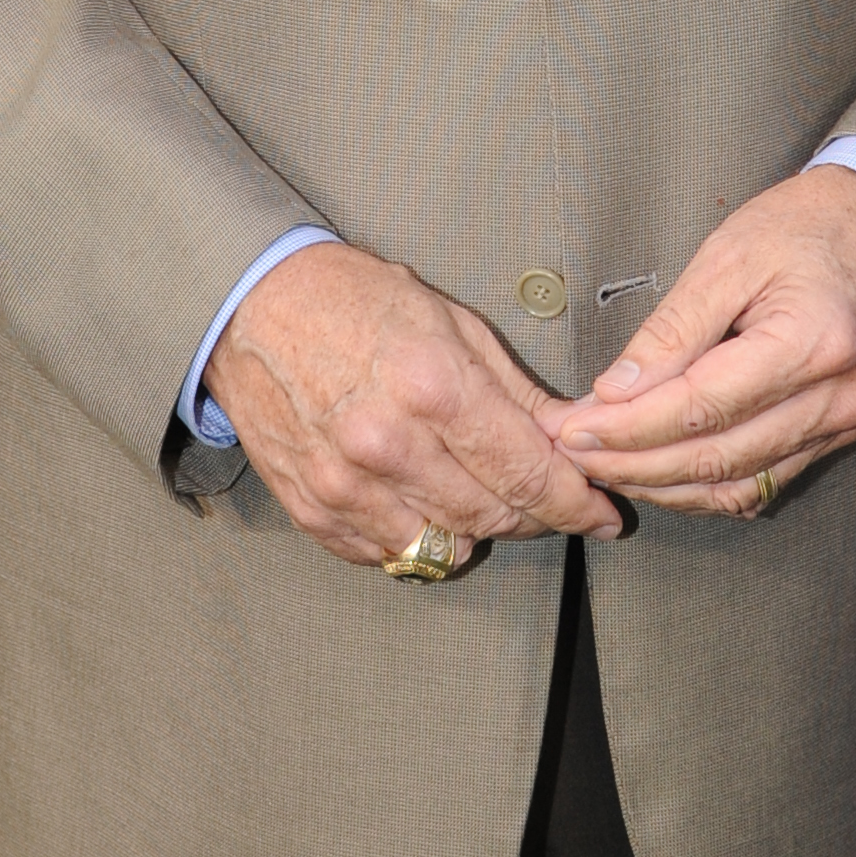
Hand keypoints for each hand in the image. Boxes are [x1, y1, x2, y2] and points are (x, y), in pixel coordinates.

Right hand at [206, 243, 622, 572]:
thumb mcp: (452, 322)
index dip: (577, 504)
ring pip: (444, 547)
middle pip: (493, 517)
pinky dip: (417, 538)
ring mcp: (344, 484)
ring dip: (477, 530)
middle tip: (548, 500)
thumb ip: (517, 392)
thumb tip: (574, 439)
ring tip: (482, 495)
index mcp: (433, 386)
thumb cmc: (358, 301)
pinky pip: (387, 555)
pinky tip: (422, 501)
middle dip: (535, 516)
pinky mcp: (312, 508)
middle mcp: (388, 445)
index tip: (603, 515)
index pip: (528, 474)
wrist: (253, 306)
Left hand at [541, 166, 855, 516]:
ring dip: (664, 485)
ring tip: (604, 465)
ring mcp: (842, 423)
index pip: (702, 407)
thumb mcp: (727, 256)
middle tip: (572, 453)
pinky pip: (762, 481)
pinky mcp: (836, 435)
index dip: (629, 427)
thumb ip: (671, 329)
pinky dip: (705, 486)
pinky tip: (659, 472)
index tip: (573, 427)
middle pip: (717, 457)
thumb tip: (614, 391)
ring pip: (737, 484)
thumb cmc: (803, 228)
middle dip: (633, 464)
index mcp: (812, 341)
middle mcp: (835, 397)